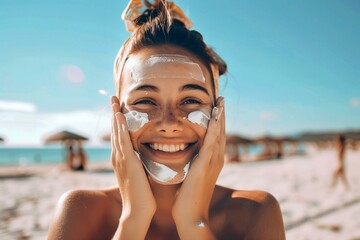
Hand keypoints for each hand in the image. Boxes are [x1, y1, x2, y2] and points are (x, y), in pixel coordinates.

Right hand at [110, 96, 155, 238]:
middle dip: (114, 113)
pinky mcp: (127, 161)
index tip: (119, 106)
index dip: (118, 120)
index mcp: (122, 158)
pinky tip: (120, 116)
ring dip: (115, 115)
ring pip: (117, 132)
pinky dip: (120, 127)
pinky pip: (123, 141)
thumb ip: (139, 161)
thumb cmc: (141, 193)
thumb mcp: (139, 172)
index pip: (119, 135)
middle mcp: (118, 156)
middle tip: (113, 97)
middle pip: (115, 130)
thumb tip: (144, 152)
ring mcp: (121, 158)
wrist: (138, 209)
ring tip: (114, 100)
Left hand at [172, 97, 224, 238]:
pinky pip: (211, 143)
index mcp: (212, 160)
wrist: (190, 214)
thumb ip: (193, 162)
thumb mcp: (192, 174)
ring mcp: (212, 162)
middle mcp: (216, 159)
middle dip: (221, 114)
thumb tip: (188, 153)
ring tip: (221, 102)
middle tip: (222, 98)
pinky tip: (215, 117)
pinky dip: (214, 129)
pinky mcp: (205, 165)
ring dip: (220, 117)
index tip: (217, 106)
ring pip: (218, 134)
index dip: (218, 120)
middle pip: (221, 132)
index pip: (216, 136)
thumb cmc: (188, 196)